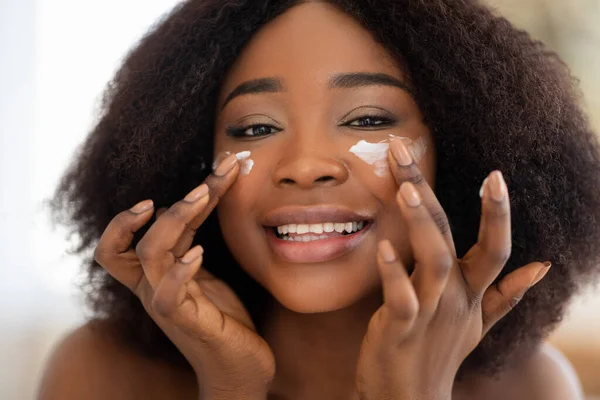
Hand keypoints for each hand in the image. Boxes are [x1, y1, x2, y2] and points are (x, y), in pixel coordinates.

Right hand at [94, 153, 274, 399]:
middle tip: (206, 181)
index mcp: (155, 277)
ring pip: (149, 256)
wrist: (240, 367)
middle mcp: (154, 289)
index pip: (120, 245)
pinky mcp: (188, 322)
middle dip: (170, 206)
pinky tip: (200, 252)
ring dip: (175, 220)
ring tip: (204, 195)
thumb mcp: (204, 270)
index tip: (158, 194)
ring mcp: (167, 305)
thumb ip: (190, 239)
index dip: (125, 219)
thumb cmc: (223, 319)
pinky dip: (181, 270)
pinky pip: (169, 295)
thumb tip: (190, 198)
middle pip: (135, 243)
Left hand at [355, 140, 550, 399]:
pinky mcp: (399, 329)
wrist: (412, 399)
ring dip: (421, 222)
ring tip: (404, 188)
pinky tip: (381, 246)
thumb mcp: (480, 324)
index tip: (493, 174)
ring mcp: (429, 313)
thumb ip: (506, 295)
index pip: (494, 247)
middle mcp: (455, 298)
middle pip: (451, 237)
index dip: (497, 213)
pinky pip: (400, 298)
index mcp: (472, 292)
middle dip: (428, 190)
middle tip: (402, 148)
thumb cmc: (441, 353)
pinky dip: (393, 273)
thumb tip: (542, 266)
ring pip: (433, 261)